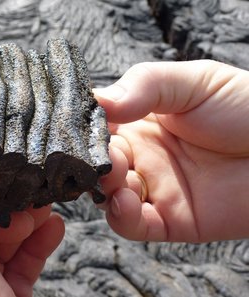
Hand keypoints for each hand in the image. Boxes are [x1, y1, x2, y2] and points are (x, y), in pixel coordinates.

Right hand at [95, 60, 248, 241]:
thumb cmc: (246, 108)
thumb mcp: (193, 82)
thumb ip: (144, 86)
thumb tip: (97, 99)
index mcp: (142, 122)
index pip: (99, 126)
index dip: (84, 128)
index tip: (76, 126)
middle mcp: (143, 156)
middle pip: (98, 163)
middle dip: (91, 161)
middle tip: (98, 154)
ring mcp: (155, 189)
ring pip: (109, 195)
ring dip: (105, 187)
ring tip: (116, 174)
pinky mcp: (170, 220)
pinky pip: (134, 225)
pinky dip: (121, 217)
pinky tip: (125, 201)